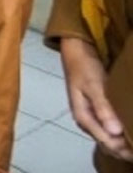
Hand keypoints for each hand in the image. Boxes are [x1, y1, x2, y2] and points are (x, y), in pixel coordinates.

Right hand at [61, 37, 132, 160]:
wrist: (76, 52)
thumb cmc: (84, 67)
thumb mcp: (93, 85)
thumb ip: (103, 107)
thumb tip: (115, 131)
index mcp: (83, 117)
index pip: (106, 142)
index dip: (124, 150)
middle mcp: (86, 121)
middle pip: (107, 145)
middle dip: (124, 151)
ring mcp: (90, 117)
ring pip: (108, 139)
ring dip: (123, 145)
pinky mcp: (96, 111)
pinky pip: (109, 131)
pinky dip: (120, 136)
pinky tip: (130, 133)